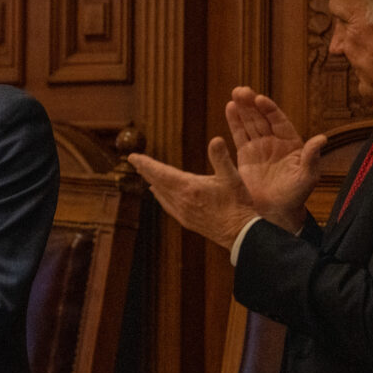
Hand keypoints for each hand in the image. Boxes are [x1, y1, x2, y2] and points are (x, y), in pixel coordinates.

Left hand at [129, 137, 257, 249]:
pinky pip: (167, 205)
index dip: (146, 163)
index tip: (132, 157)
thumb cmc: (238, 204)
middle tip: (135, 161)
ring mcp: (182, 212)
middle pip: (157, 182)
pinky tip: (158, 194)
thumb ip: (221, 157)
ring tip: (145, 173)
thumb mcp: (232, 177)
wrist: (240, 234)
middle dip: (145, 170)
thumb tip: (216, 139)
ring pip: (161, 194)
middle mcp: (181, 200)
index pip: (161, 172)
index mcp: (189, 187)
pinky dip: (160, 196)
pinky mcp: (187, 221)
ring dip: (152, 182)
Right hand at [225, 87, 323, 232]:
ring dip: (243, 108)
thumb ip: (312, 157)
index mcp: (291, 143)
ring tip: (235, 94)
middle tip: (242, 90)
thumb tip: (322, 139)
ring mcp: (259, 147)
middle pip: (262, 117)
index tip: (260, 100)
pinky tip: (229, 107)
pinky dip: (234, 121)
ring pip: (250, 122)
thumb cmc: (295, 196)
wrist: (276, 212)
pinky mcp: (246, 155)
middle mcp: (275, 141)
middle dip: (252, 103)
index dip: (270, 109)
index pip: (279, 121)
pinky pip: (239, 134)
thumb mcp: (307, 177)